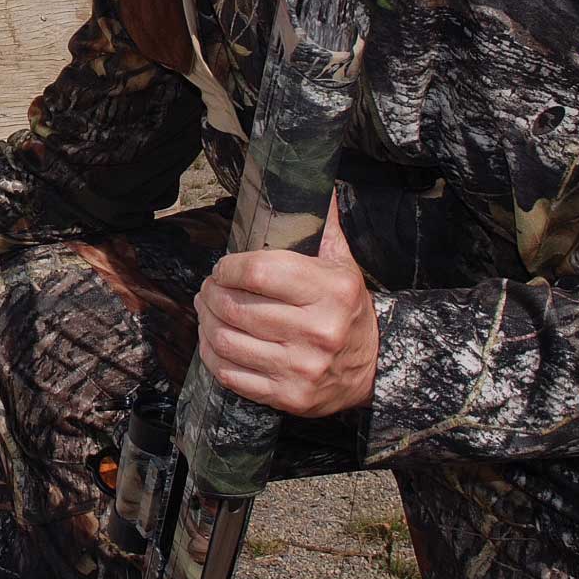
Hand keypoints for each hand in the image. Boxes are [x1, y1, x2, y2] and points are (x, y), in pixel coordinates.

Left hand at [194, 192, 378, 416]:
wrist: (373, 367)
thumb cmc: (346, 308)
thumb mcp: (342, 264)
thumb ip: (322, 225)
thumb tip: (314, 182)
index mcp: (331, 290)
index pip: (259, 273)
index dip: (228, 268)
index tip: (222, 267)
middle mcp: (318, 330)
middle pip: (237, 308)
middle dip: (211, 294)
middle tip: (207, 288)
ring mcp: (302, 367)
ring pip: (227, 341)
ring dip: (205, 323)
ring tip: (206, 310)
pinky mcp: (289, 396)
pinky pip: (231, 374)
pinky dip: (212, 355)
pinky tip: (213, 341)